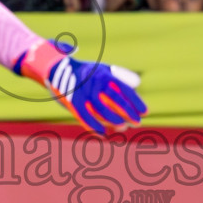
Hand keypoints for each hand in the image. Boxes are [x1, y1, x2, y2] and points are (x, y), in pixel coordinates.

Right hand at [12, 40, 147, 135]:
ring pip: (102, 111)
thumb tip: (136, 84)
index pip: (124, 89)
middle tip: (137, 123)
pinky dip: (94, 127)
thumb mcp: (103, 69)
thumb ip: (118, 77)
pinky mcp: (72, 102)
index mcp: (104, 74)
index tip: (145, 112)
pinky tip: (103, 135)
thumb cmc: (86, 72)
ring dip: (114, 121)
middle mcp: (94, 83)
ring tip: (123, 127)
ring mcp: (82, 93)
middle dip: (128, 113)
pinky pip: (85, 117)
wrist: (57, 68)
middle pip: (115, 101)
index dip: (136, 102)